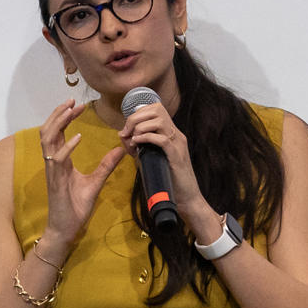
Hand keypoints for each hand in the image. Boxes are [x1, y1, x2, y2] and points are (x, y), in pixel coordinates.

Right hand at [39, 99, 126, 254]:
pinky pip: (57, 158)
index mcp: (60, 161)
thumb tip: (120, 150)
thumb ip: (106, 166)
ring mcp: (52, 170)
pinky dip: (67, 146)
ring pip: (47, 139)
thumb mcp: (95, 183)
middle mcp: (52, 162)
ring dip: (58, 123)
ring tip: (70, 111)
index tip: (77, 105)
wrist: (66, 228)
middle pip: (48, 130)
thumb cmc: (75, 207)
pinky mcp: (55, 180)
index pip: (57, 132)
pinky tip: (78, 137)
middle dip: (59, 113)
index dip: (64, 117)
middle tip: (72, 101)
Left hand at [118, 101, 206, 220]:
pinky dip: (146, 138)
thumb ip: (138, 147)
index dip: (138, 113)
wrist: (186, 199)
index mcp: (171, 133)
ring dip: (140, 127)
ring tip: (132, 140)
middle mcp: (176, 135)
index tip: (127, 128)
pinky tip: (137, 145)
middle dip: (136, 118)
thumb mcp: (149, 158)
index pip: (156, 108)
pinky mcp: (176, 156)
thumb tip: (122, 135)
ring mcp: (178, 144)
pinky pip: (161, 139)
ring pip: (159, 121)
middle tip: (127, 132)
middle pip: (157, 110)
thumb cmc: (166, 180)